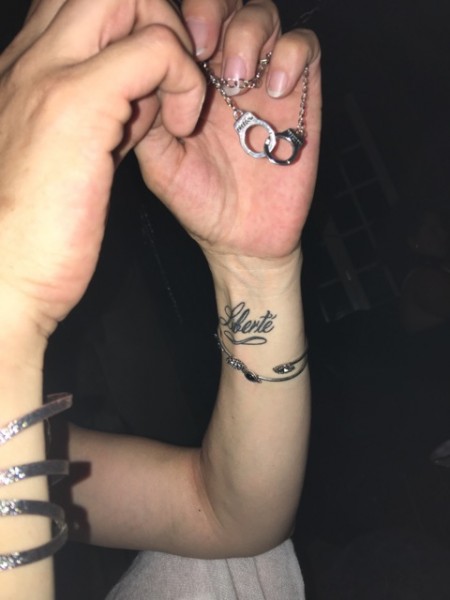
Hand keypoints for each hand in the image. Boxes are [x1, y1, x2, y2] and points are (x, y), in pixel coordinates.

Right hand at [0, 0, 236, 333]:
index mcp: (29, 73)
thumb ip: (101, 119)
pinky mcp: (77, 103)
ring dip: (171, 40)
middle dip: (156, 18)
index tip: (158, 87)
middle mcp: (33, 59)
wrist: (3, 280)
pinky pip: (155, 48)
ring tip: (177, 107)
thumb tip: (142, 100)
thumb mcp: (68, 161)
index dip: (133, 28)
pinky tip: (181, 130)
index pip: (83, 6)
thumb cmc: (35, 233)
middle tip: (177, 80)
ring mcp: (49, 73)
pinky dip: (183, 79)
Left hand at [136, 3, 320, 260]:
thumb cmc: (198, 201)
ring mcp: (263, 81)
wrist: (241, 237)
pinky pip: (305, 48)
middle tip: (203, 46)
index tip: (174, 48)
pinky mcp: (300, 97)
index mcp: (189, 79)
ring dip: (248, 33)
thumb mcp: (158, 159)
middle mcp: (226, 71)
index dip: (179, 16)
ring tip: (236, 78)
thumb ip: (147, 114)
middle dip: (213, 9)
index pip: (184, 18)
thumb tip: (140, 67)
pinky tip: (272, 91)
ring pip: (263, 14)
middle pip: (226, 2)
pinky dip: (290, 55)